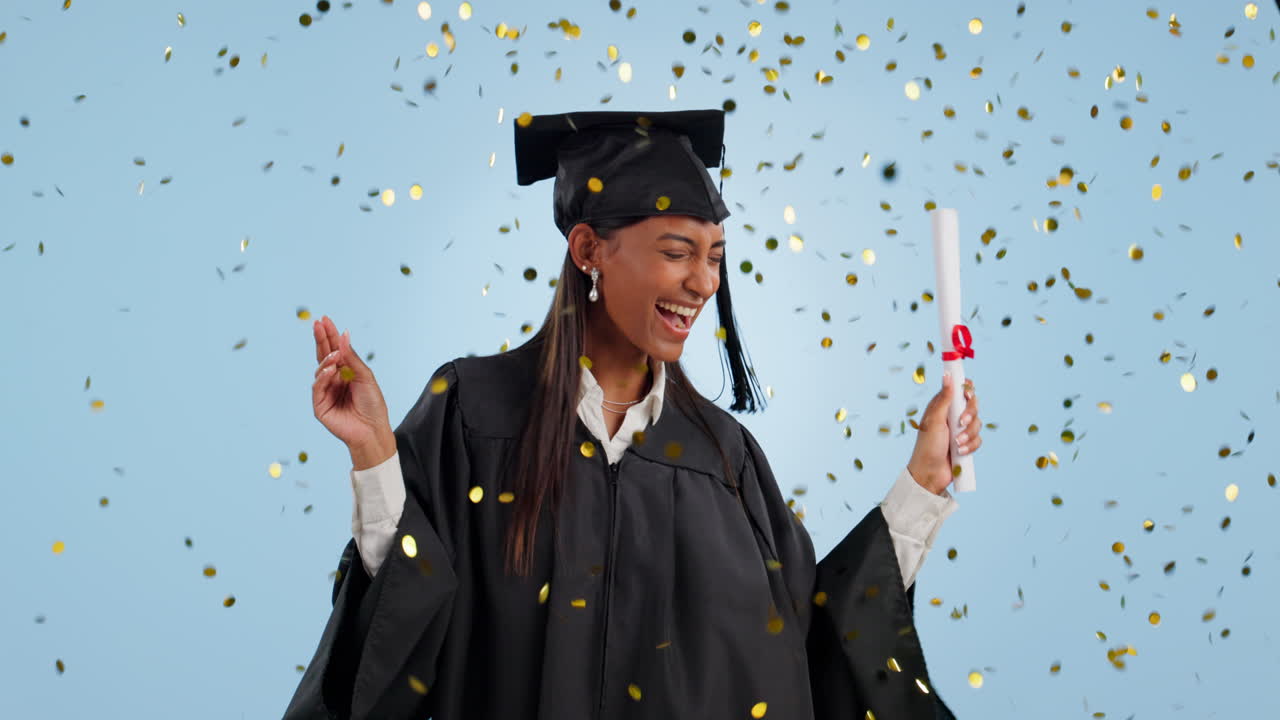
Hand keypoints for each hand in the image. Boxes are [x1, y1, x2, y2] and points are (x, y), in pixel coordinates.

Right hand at [311, 315, 394, 465]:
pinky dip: (322, 377)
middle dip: (321, 339)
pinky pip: (317, 387)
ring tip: (334, 354)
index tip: (325, 319)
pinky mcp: (319, 405)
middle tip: (318, 323)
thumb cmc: (373, 404)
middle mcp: (333, 379)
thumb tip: (343, 334)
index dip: (329, 335)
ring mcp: (325, 391)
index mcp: (345, 372)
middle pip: (323, 355)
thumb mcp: (365, 376)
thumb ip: (351, 357)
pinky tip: (329, 370)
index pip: (334, 350)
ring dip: (326, 360)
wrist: (373, 429)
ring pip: (319, 369)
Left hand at [906, 373, 981, 495]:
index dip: (967, 390)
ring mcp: (960, 430)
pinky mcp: (967, 443)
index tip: (967, 396)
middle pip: (973, 405)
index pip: (960, 390)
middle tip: (960, 423)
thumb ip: (944, 398)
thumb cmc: (927, 445)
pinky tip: (960, 452)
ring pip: (978, 424)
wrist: (930, 472)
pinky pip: (978, 439)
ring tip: (956, 443)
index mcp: (943, 406)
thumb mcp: (935, 419)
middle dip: (970, 415)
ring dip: (968, 435)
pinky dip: (970, 446)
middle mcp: (952, 416)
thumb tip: (947, 374)